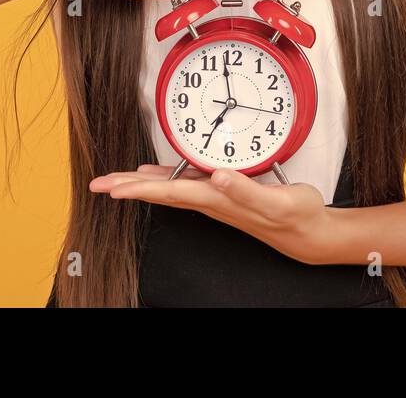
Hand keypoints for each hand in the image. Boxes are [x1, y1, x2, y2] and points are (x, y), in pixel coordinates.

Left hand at [90, 164, 333, 264]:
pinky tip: (155, 174)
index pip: (169, 193)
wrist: (306, 230)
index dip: (139, 189)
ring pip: (169, 188)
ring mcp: (216, 197)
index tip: (112, 188)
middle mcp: (211, 199)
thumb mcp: (275, 201)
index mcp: (217, 199)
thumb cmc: (294, 215)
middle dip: (128, 187)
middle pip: (160, 192)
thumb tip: (218, 178)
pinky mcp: (224, 191)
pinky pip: (185, 183)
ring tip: (116, 179)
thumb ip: (245, 189)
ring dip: (141, 184)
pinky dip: (165, 178)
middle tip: (98, 183)